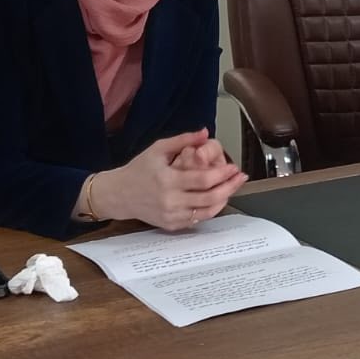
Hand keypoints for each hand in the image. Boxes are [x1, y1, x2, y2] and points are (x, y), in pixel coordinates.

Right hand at [96, 130, 245, 231]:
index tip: (233, 167)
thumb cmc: (138, 170)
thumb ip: (183, 140)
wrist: (119, 194)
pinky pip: (197, 220)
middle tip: (240, 178)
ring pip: (207, 212)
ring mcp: (172, 215)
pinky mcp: (171, 225)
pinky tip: (217, 199)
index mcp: (168, 180)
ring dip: (223, 200)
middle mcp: (171, 201)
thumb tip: (205, 133)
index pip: (203, 179)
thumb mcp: (158, 149)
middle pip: (210, 197)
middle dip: (229, 187)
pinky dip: (210, 210)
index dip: (222, 174)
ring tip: (232, 188)